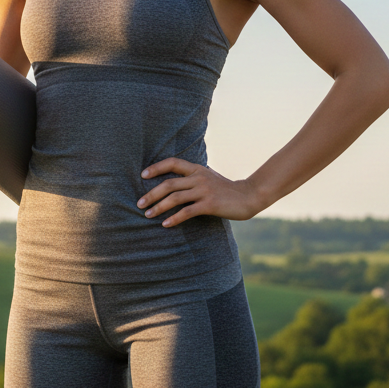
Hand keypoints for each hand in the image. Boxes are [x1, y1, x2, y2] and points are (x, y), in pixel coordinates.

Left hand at [136, 157, 263, 226]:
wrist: (249, 196)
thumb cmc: (226, 189)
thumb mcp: (209, 177)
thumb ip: (193, 177)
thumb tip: (174, 182)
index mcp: (197, 168)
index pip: (172, 163)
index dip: (156, 167)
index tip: (142, 175)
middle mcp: (198, 177)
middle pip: (169, 183)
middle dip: (152, 193)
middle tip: (139, 203)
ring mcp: (204, 190)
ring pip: (175, 197)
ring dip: (159, 207)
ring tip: (147, 215)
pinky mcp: (210, 204)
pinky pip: (188, 211)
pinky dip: (175, 218)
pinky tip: (165, 224)